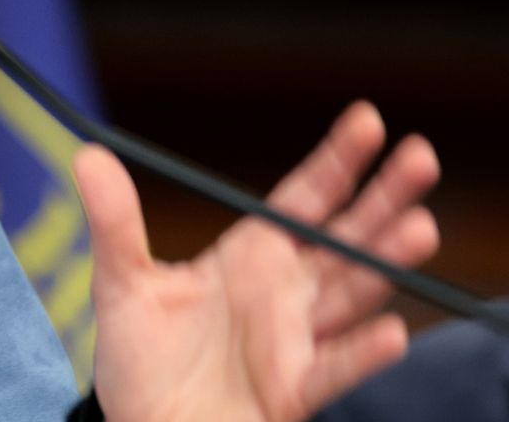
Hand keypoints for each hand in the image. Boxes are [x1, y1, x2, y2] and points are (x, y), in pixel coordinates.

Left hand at [78, 101, 441, 421]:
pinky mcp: (293, 388)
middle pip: (344, 237)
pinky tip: (390, 331)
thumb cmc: (140, 358)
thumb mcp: (121, 283)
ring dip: (384, 262)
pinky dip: (362, 351)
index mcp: (248, 257)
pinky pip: (334, 367)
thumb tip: (88, 155)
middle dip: (383, 198)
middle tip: (419, 157)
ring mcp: (294, 339)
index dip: (335, 161)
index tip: (367, 120)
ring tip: (418, 227)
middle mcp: (282, 292)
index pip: (301, 199)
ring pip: (352, 292)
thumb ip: (114, 222)